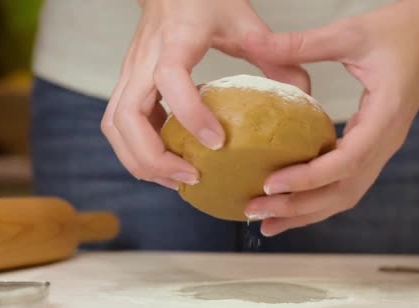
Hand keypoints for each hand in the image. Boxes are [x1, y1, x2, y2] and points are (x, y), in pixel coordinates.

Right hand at [101, 0, 308, 189]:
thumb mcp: (246, 21)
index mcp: (176, 41)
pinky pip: (119, 126)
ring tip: (177, 179)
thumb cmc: (206, 0)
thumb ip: (276, 57)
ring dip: (141, 161)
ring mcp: (130, 74)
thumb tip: (303, 97)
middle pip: (125, 119)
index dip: (190, 114)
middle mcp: (144, 60)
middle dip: (155, 159)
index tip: (217, 143)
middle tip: (192, 176)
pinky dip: (137, 151)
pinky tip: (167, 162)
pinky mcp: (127, 85)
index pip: (170, 78)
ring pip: (115, 127)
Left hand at [243, 0, 418, 235]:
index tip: (270, 185)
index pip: (347, 162)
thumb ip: (301, 43)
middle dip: (300, 207)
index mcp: (386, 117)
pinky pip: (347, 180)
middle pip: (344, 191)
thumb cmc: (400, 29)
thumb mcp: (349, 33)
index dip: (308, 179)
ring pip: (346, 193)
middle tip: (257, 212)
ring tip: (268, 222)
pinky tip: (292, 200)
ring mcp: (383, 146)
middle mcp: (387, 141)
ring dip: (308, 211)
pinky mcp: (374, 144)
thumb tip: (253, 43)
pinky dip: (318, 196)